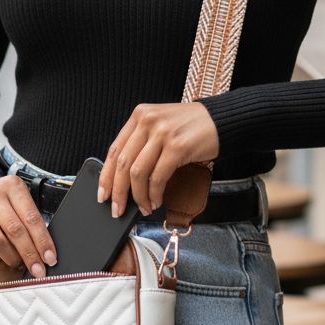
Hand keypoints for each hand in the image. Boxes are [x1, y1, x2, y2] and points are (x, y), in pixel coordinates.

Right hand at [0, 175, 56, 276]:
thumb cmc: (0, 199)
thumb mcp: (17, 199)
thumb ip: (28, 219)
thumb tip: (43, 252)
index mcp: (12, 185)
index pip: (31, 218)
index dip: (42, 241)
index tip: (50, 259)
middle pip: (15, 231)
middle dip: (29, 254)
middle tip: (38, 271)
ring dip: (12, 258)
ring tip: (19, 264)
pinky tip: (1, 259)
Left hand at [97, 102, 219, 217]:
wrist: (221, 120)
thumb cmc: (191, 127)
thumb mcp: (160, 126)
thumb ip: (142, 143)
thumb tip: (123, 179)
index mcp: (140, 115)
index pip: (115, 149)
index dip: (106, 176)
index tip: (102, 194)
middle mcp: (148, 121)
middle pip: (123, 163)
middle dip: (118, 192)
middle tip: (117, 209)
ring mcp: (163, 133)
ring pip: (138, 173)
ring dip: (139, 196)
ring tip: (143, 207)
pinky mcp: (178, 146)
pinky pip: (158, 177)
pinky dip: (154, 194)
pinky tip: (156, 201)